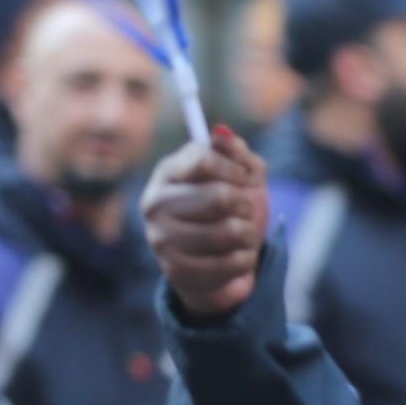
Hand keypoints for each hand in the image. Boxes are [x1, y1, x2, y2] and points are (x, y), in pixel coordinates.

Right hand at [143, 127, 269, 317]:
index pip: (203, 158)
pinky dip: (246, 259)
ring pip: (230, 231)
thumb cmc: (229, 212)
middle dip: (245, 205)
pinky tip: (237, 257)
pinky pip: (232, 262)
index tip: (244, 179)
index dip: (234, 168)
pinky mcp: (177, 271)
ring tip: (243, 235)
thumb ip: (237, 153)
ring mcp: (162, 239)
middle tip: (244, 211)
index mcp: (168, 172)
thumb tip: (222, 133)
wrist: (220, 263)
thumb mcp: (240, 178)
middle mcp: (156, 203)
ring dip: (249, 234)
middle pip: (220, 196)